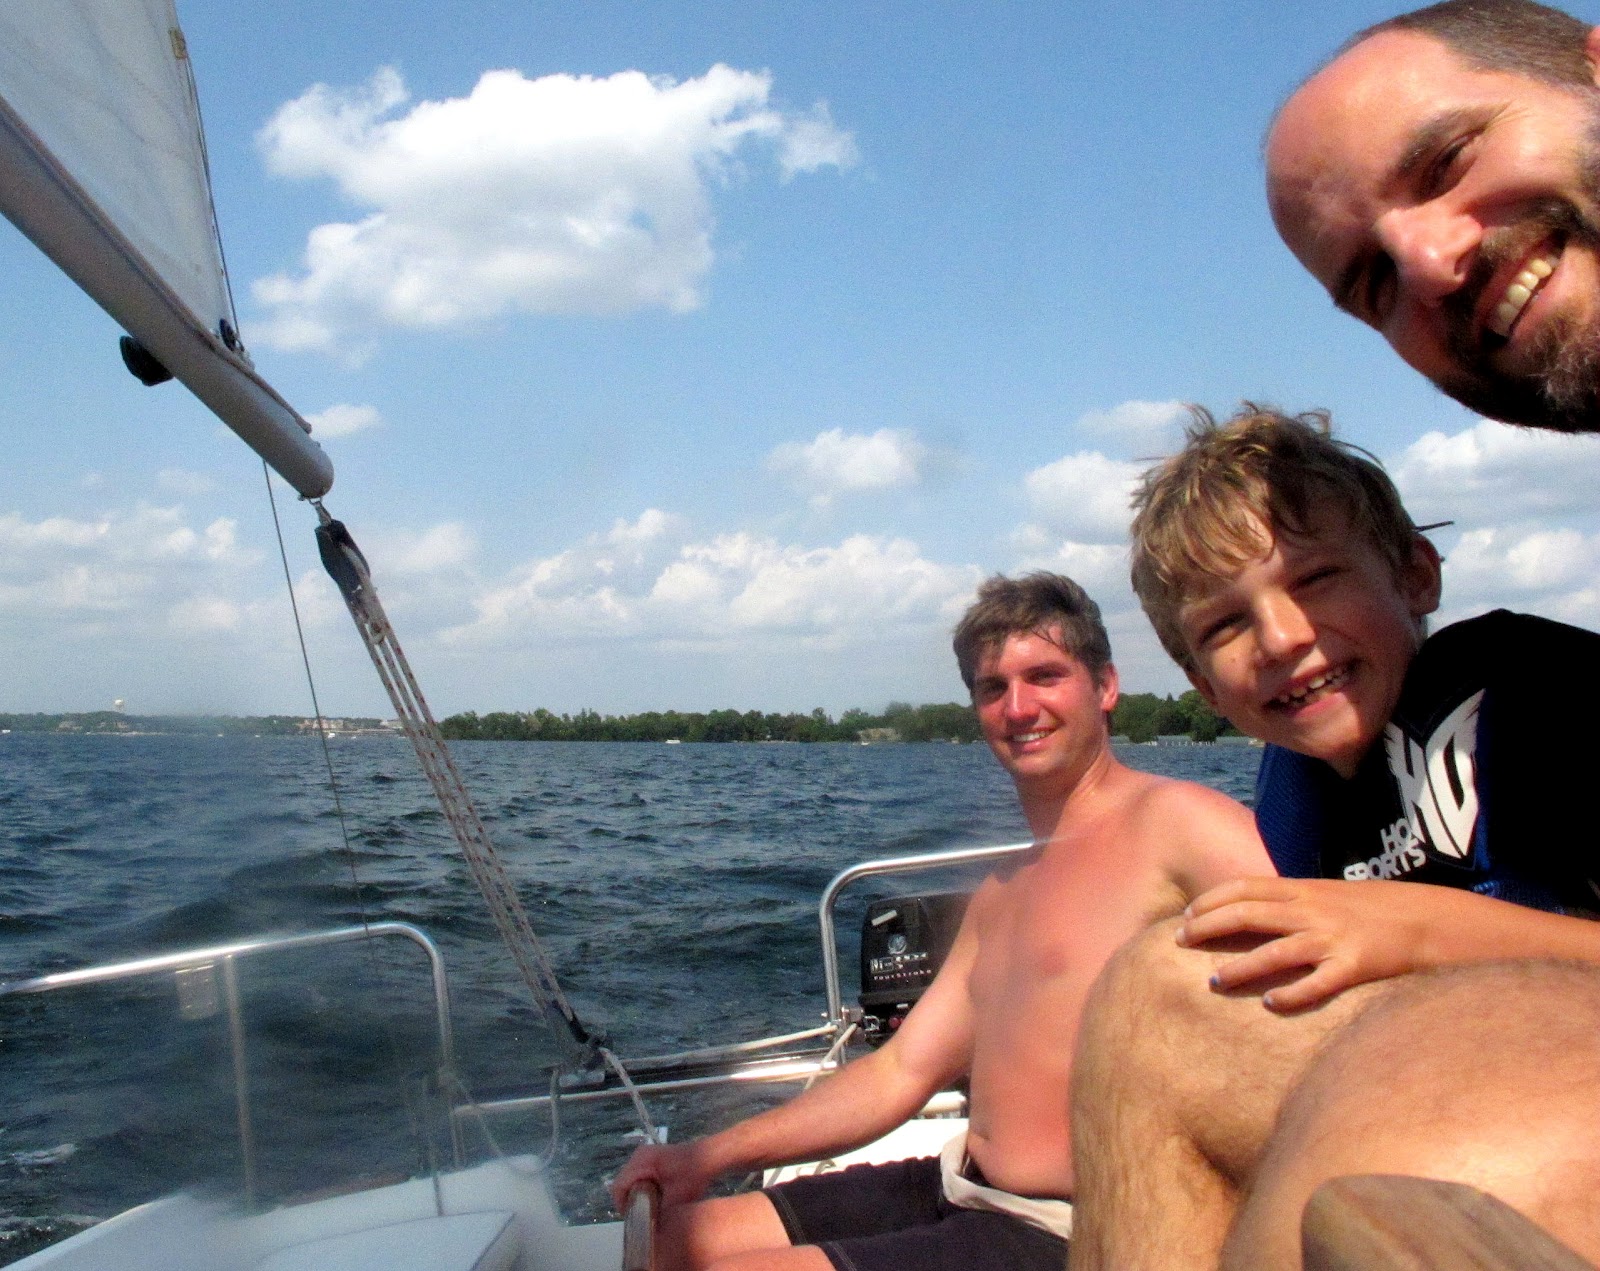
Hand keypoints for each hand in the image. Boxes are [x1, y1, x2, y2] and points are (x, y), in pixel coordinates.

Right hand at [611, 1141, 714, 1213]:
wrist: (708, 1159)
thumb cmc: (693, 1177)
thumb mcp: (675, 1200)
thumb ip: (657, 1214)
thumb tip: (644, 1231)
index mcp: (641, 1161)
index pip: (618, 1187)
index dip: (623, 1207)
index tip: (634, 1221)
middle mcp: (637, 1156)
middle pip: (622, 1185)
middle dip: (630, 1203)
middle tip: (642, 1218)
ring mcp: (642, 1156)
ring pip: (628, 1182)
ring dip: (636, 1197)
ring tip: (648, 1210)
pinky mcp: (648, 1159)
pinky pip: (637, 1178)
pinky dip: (642, 1190)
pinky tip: (653, 1199)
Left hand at [1175, 877, 1468, 1011]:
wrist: (1432, 920)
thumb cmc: (1375, 910)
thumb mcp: (1330, 895)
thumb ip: (1294, 901)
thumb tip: (1252, 912)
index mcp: (1306, 888)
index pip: (1246, 887)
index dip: (1211, 900)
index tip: (1186, 914)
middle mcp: (1314, 910)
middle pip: (1248, 914)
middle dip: (1208, 927)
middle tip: (1180, 942)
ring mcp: (1334, 938)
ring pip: (1276, 951)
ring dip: (1241, 966)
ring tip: (1214, 980)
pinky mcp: (1357, 966)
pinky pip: (1318, 984)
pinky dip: (1292, 994)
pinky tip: (1272, 1004)